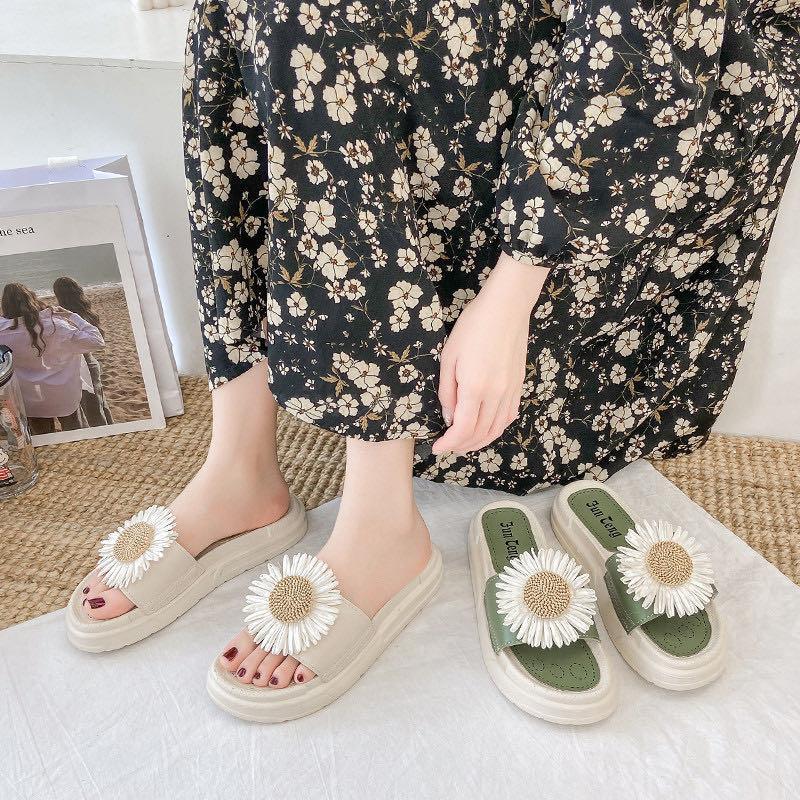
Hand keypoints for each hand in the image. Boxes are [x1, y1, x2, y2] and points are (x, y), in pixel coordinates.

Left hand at [432, 253, 548, 454]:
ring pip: (497, 429)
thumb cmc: (473, 327)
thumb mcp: (448, 357)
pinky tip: (487, 429)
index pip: (463, 429)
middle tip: (448, 446)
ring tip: (465, 443)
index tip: (437, 448)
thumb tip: (449, 417)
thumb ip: (448, 391)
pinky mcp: (519, 386)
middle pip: (480, 433)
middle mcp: (496, 395)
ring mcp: (511, 391)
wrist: (506, 308)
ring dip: (481, 441)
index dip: (449, 443)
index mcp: (475, 388)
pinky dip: (497, 429)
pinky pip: (509, 417)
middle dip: (462, 445)